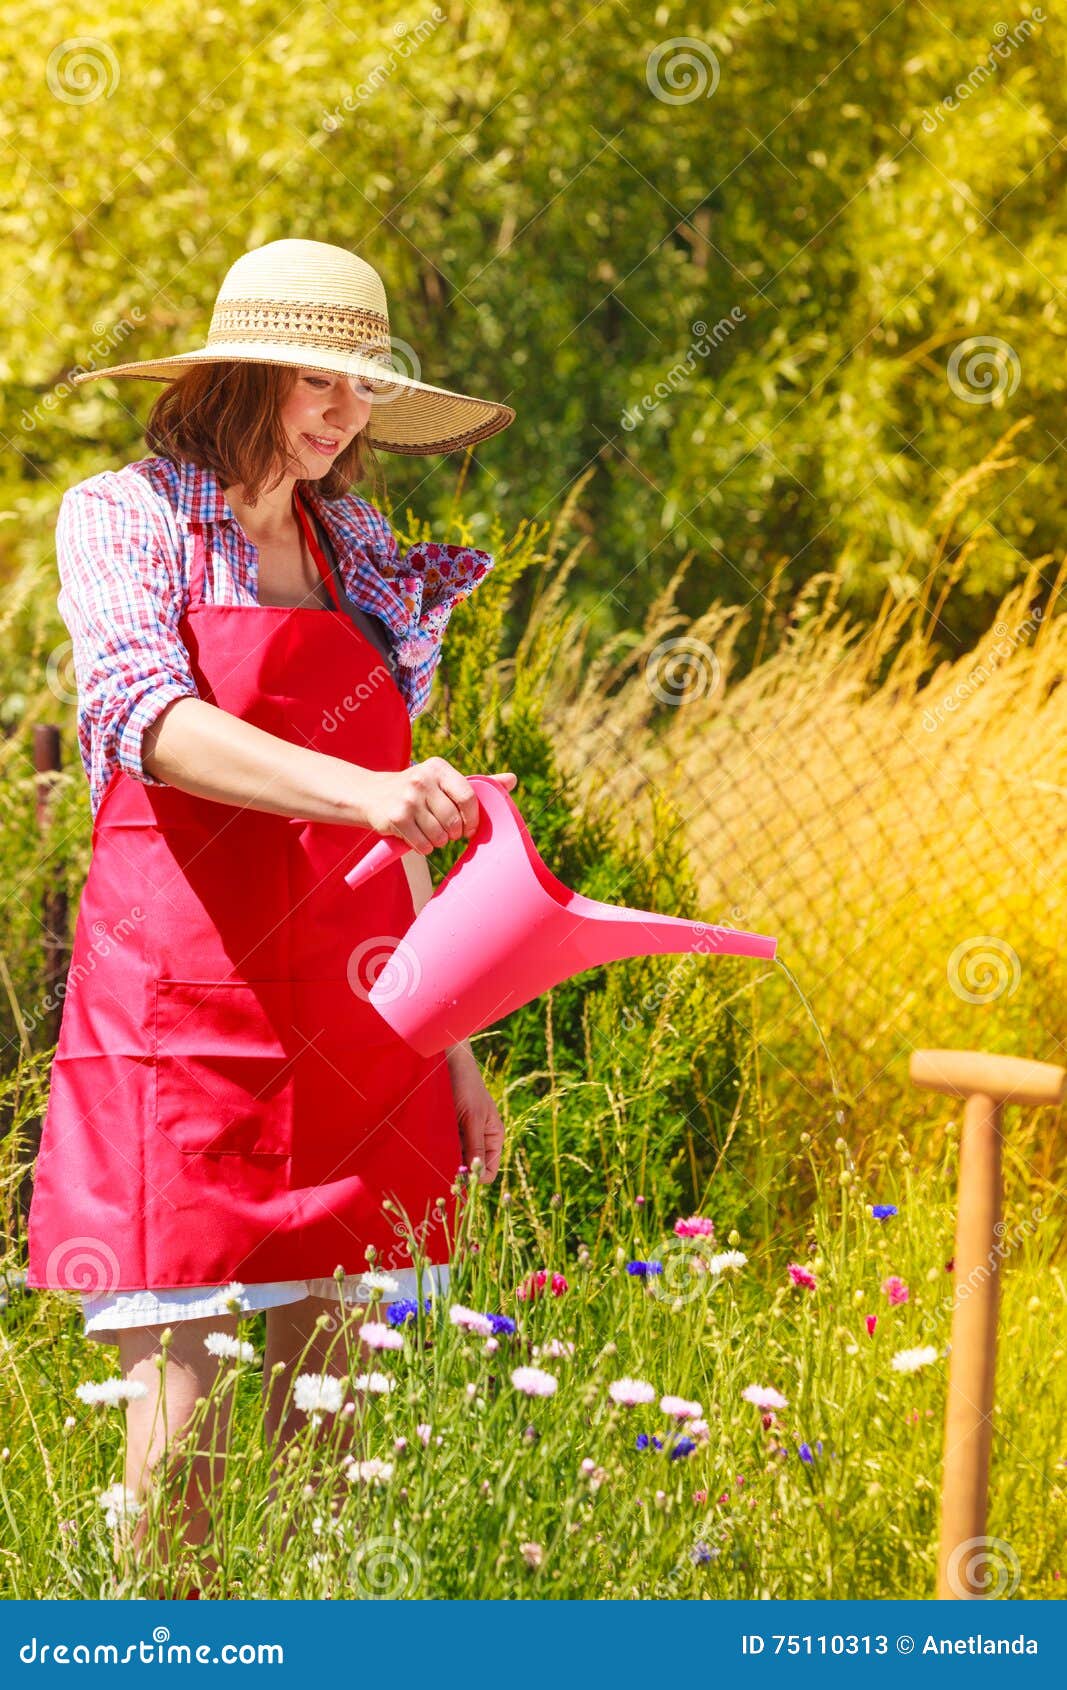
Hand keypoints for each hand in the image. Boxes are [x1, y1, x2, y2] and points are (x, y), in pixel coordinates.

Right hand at [357, 758, 516, 854]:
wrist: (371, 794)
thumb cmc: (417, 790)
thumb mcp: (443, 781)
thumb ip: (478, 783)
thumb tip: (512, 780)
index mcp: (438, 767)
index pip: (468, 797)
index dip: (472, 819)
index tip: (469, 829)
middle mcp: (422, 780)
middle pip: (454, 820)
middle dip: (453, 833)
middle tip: (446, 831)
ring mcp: (407, 799)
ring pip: (439, 835)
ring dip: (438, 842)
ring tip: (429, 833)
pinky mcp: (396, 817)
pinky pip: (422, 844)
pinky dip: (424, 848)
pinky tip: (417, 838)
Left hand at [446, 1043, 503, 1182]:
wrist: (448, 1062)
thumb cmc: (466, 1087)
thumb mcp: (472, 1119)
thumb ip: (475, 1147)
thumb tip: (477, 1177)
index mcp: (493, 1138)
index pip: (488, 1172)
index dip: (475, 1178)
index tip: (456, 1177)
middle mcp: (479, 1140)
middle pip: (469, 1168)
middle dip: (455, 1169)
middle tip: (440, 1165)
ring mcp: (462, 1136)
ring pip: (453, 1159)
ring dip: (443, 1157)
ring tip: (433, 1148)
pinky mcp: (446, 1131)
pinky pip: (443, 1148)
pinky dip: (436, 1148)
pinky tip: (428, 1142)